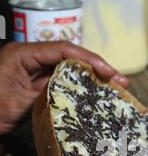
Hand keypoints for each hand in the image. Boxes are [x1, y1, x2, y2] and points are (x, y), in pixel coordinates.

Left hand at [0, 42, 128, 134]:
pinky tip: (94, 91)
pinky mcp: (36, 82)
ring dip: (90, 75)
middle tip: (119, 80)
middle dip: (96, 66)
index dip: (89, 59)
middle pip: (69, 56)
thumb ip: (47, 95)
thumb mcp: (20, 105)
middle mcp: (30, 57)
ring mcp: (34, 69)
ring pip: (68, 67)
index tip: (109, 72)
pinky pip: (61, 79)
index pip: (63, 50)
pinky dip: (79, 85)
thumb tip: (76, 94)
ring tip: (113, 85)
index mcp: (23, 54)